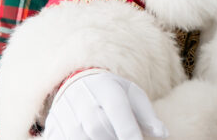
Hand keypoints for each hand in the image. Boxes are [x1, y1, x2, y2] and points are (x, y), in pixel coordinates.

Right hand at [43, 69, 167, 139]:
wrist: (78, 83)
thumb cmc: (113, 92)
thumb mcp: (133, 95)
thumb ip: (148, 116)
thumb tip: (163, 134)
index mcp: (107, 89)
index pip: (117, 112)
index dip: (128, 131)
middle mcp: (83, 101)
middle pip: (99, 129)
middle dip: (113, 137)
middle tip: (125, 136)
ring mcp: (64, 116)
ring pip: (81, 138)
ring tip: (108, 135)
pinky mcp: (53, 130)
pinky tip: (91, 136)